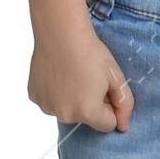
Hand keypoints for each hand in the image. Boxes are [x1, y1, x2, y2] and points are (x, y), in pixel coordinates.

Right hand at [27, 16, 132, 132]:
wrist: (61, 31)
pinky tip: (57, 74)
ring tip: (72, 74)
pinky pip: (51, 101)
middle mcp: (65, 115)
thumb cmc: (91, 52)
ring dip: (72, 99)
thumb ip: (124, 104)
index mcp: (87, 112)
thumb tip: (123, 127)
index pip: (108, 124)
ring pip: (67, 110)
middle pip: (86, 118)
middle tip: (88, 77)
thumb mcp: (116, 77)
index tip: (104, 86)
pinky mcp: (34, 96)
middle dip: (91, 103)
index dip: (110, 105)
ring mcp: (47, 106)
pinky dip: (55, 92)